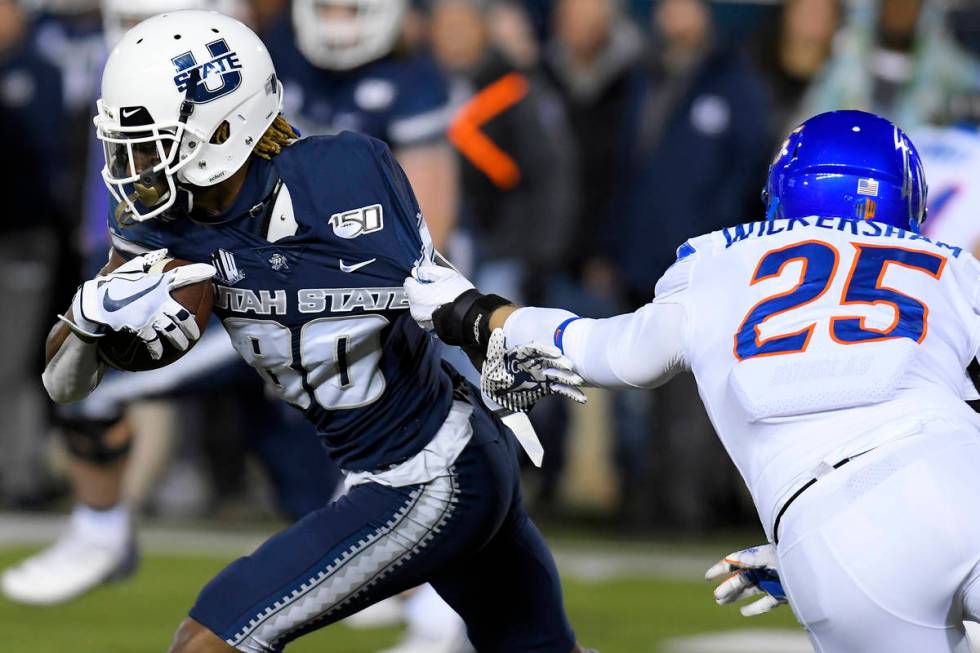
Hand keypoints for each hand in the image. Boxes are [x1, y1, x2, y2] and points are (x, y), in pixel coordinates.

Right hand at [65, 249, 214, 359]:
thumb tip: (163, 251)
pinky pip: (153, 342)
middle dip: (191, 326)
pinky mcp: (138, 329)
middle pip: (182, 315)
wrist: (90, 305)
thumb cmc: (110, 286)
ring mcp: (148, 315)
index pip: (180, 276)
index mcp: (155, 284)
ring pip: (172, 331)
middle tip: (195, 333)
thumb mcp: (128, 271)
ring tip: (183, 345)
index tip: (211, 271)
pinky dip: (157, 349)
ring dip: (180, 340)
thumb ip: (146, 262)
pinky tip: (159, 354)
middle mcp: (156, 300)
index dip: (196, 272)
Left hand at [404, 259, 473, 330]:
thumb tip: (416, 271)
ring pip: (418, 306)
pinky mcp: (428, 327)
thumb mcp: (445, 274)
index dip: (417, 279)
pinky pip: (424, 316)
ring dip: (425, 302)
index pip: (408, 283)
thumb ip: (427, 271)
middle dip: (421, 291)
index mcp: (417, 294)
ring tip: (441, 299)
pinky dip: (430, 312)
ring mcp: (421, 319)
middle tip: (437, 289)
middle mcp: (415, 308)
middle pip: (413, 295)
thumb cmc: (459, 294)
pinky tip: (442, 309)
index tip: (427, 279)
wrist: (469, 315)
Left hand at [481, 329, 586, 412]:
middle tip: (571, 367)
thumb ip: (495, 347)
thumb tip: (497, 331)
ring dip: (568, 378)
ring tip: (578, 381)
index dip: (547, 350)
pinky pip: (559, 390)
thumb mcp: (491, 361)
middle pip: (550, 361)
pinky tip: (581, 398)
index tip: (557, 353)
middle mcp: (536, 362)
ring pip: (558, 375)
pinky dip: (570, 393)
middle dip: (560, 363)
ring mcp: (542, 375)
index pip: (537, 348)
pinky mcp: (545, 388)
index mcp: (524, 353)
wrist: (494, 391)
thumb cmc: (494, 373)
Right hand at [705, 544, 786, 616]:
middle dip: (728, 587)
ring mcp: (772, 582)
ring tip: (721, 602)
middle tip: (717, 597)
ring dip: (735, 596)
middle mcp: (764, 568)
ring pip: (750, 590)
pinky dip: (755, 608)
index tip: (708, 577)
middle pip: (741, 578)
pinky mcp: (781, 595)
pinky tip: (744, 612)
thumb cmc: (794, 557)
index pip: (736, 561)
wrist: (817, 569)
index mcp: (759, 556)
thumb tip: (733, 559)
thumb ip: (753, 558)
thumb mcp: (771, 556)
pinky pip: (765, 603)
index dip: (721, 569)